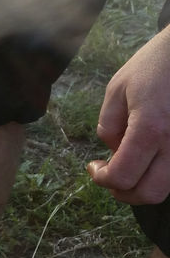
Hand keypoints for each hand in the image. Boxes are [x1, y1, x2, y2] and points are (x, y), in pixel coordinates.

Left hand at [87, 28, 169, 204]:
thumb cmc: (156, 64)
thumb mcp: (118, 89)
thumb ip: (109, 126)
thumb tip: (114, 152)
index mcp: (151, 128)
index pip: (122, 176)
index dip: (101, 178)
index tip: (94, 166)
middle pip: (150, 193)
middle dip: (125, 192)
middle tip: (111, 176)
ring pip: (169, 187)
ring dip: (145, 185)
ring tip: (130, 165)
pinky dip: (162, 172)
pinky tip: (151, 154)